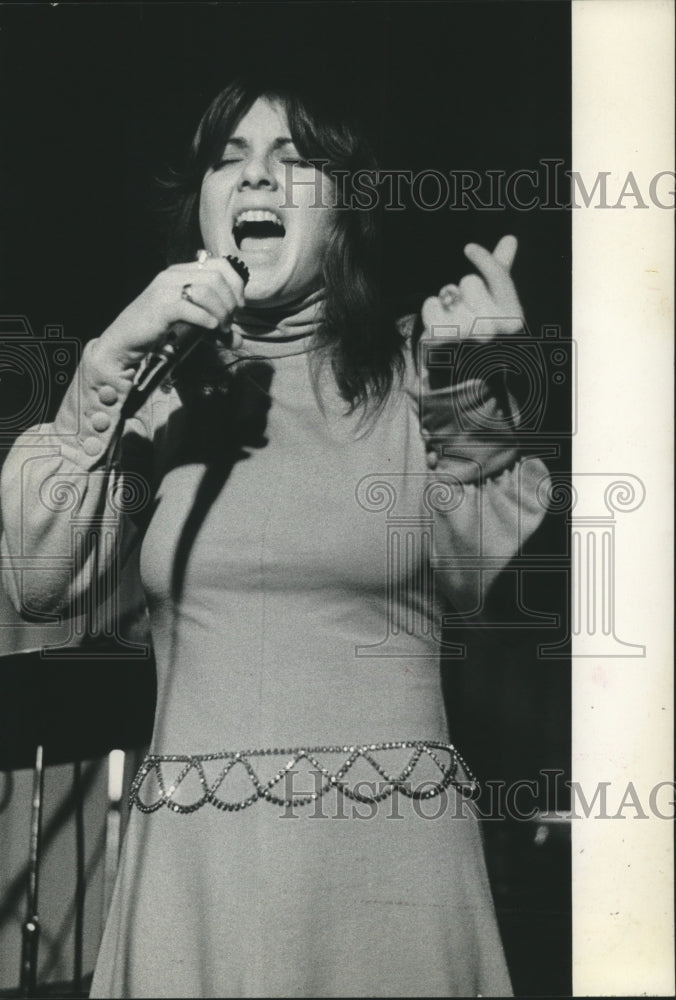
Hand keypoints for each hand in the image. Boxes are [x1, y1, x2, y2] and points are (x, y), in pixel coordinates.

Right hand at [94, 253, 246, 369]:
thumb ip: (215, 328)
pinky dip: (205, 318)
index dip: (236, 284)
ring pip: (206, 290)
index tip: (239, 306)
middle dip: (230, 302)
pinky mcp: (160, 307)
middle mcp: (173, 275)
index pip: (220, 264)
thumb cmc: (158, 328)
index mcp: (181, 271)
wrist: (125, 339)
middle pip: (217, 278)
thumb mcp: (190, 324)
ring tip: (221, 328)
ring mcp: (165, 289)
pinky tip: (210, 327)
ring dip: (221, 312)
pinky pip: (189, 307)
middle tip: (229, 323)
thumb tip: (239, 341)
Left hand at [421, 235, 522, 342]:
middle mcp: (492, 329)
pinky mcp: (440, 342)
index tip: (468, 247)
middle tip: (467, 315)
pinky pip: (431, 305)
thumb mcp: (496, 304)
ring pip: (449, 292)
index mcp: (512, 319)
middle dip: (464, 292)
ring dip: (447, 303)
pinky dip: (432, 311)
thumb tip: (510, 239)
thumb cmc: (480, 332)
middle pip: (470, 282)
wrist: (460, 371)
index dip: (485, 259)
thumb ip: (500, 273)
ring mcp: (465, 338)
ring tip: (452, 324)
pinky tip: (438, 328)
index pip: (499, 278)